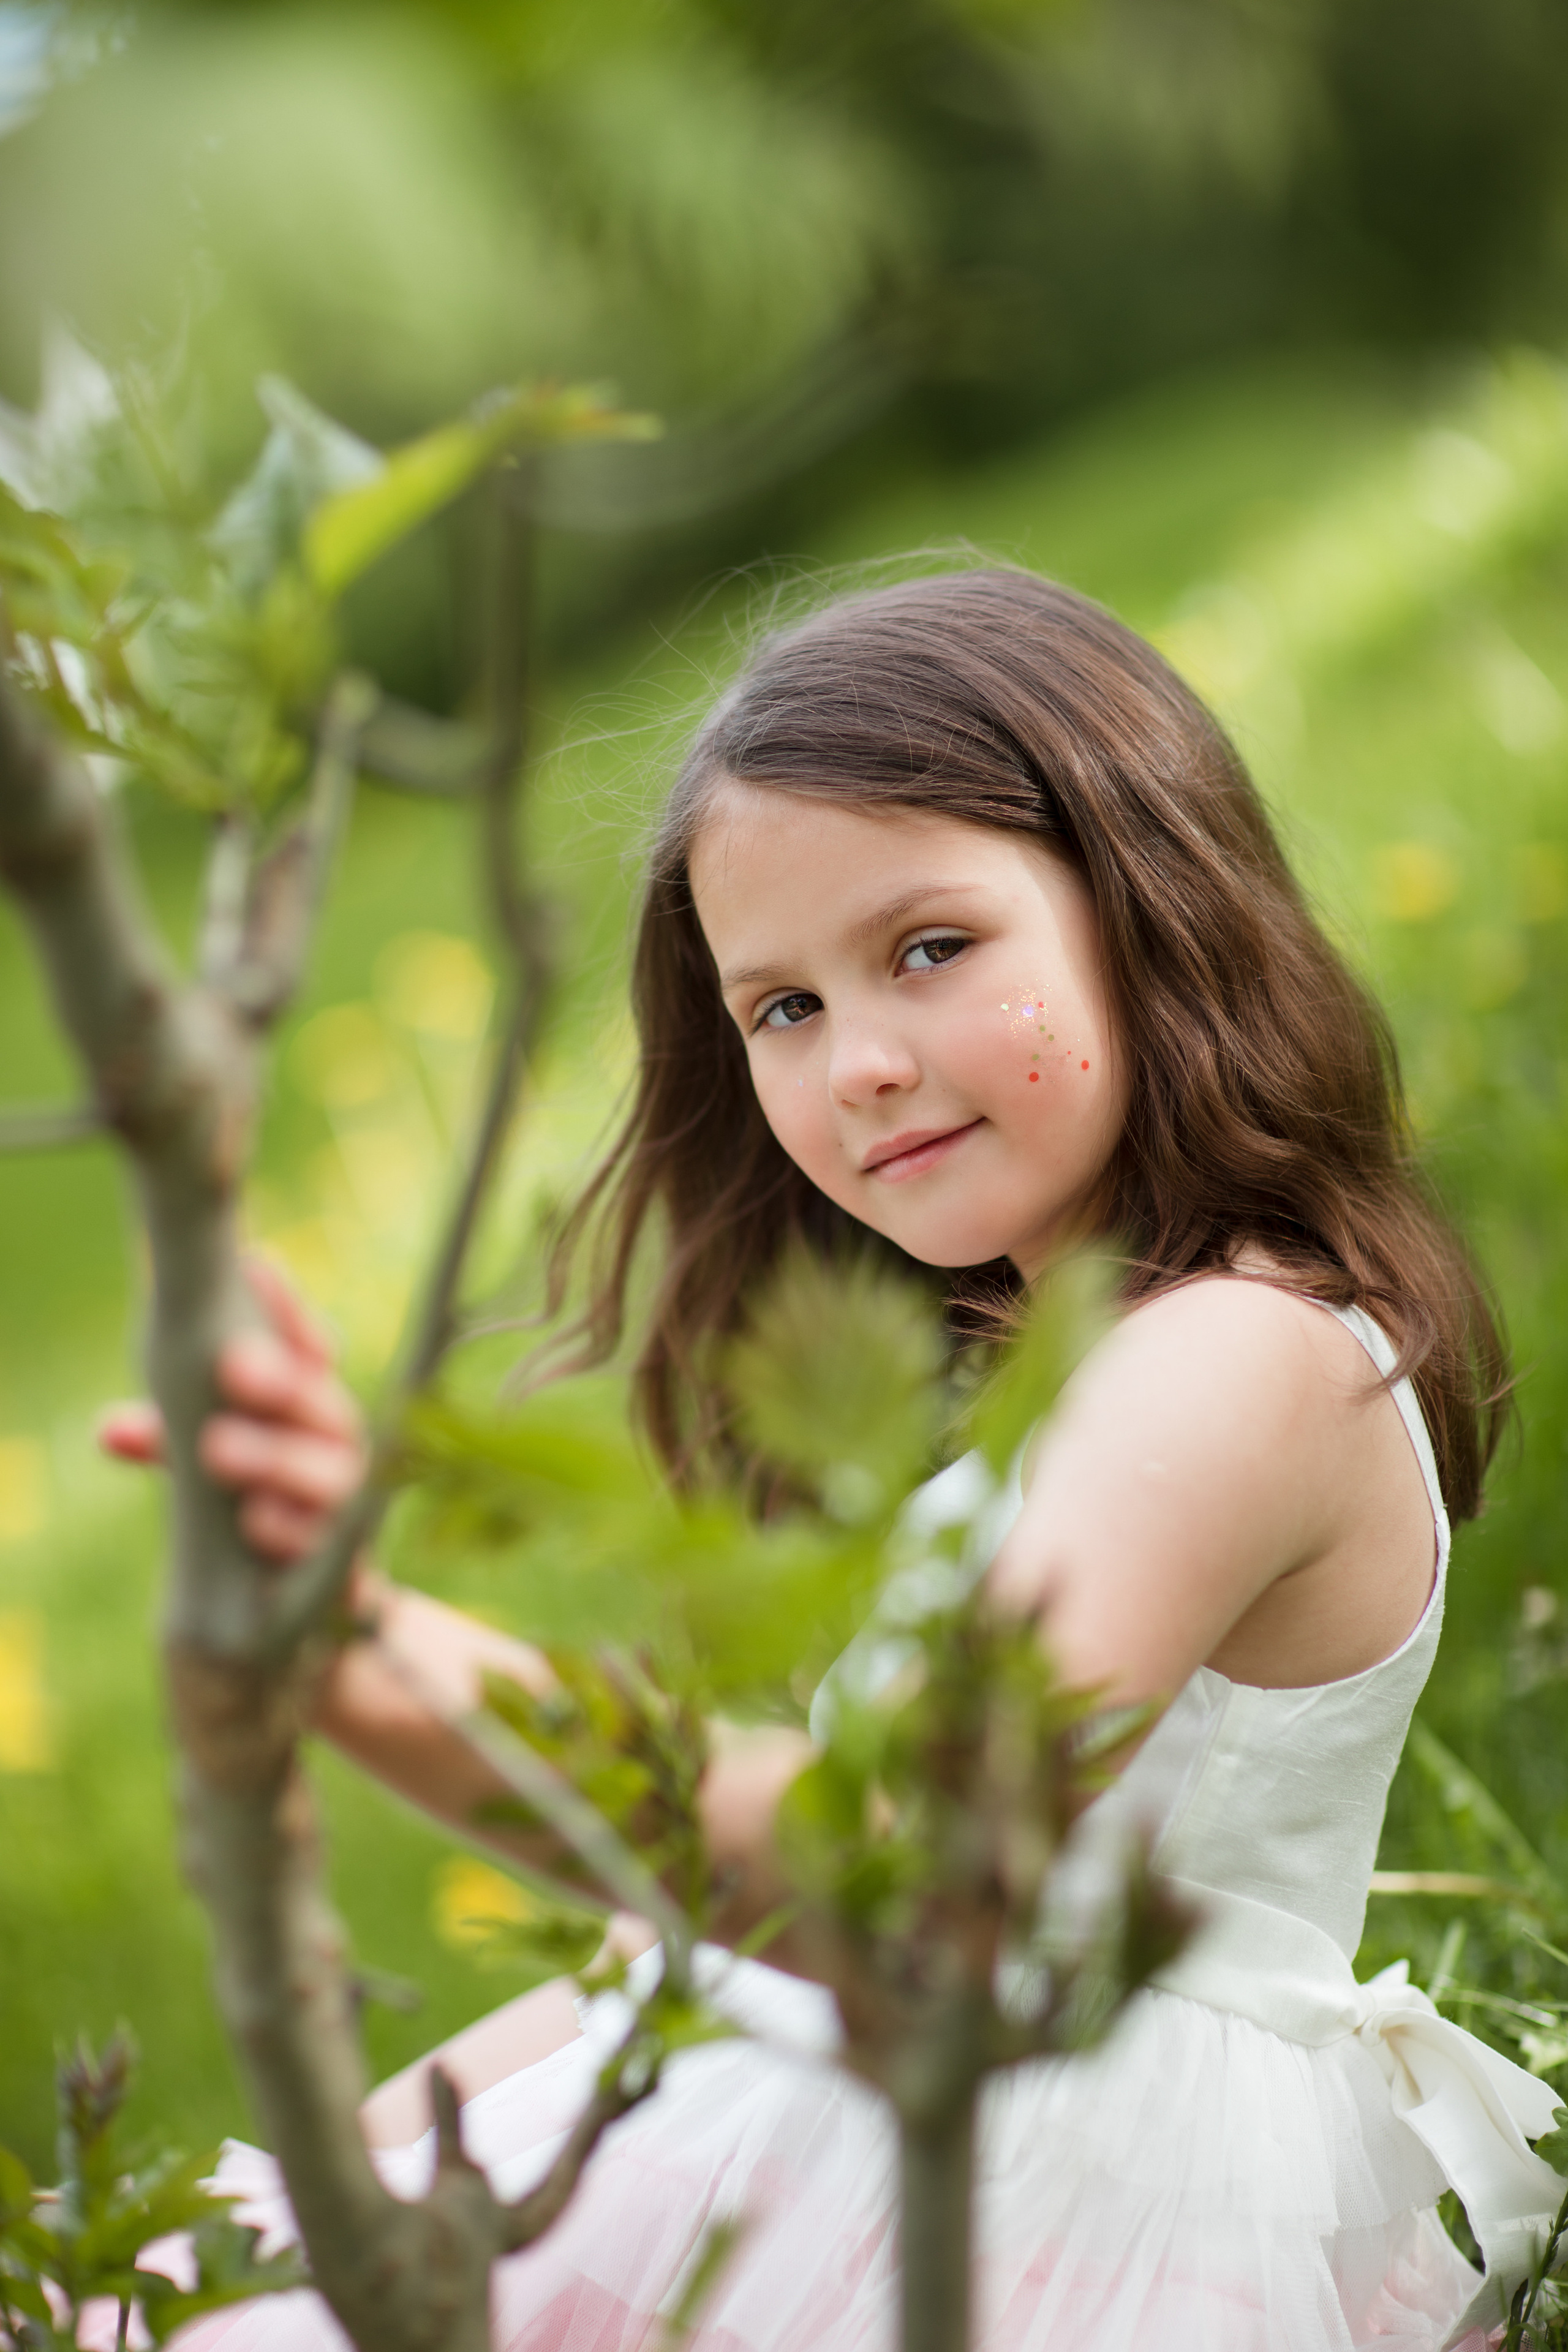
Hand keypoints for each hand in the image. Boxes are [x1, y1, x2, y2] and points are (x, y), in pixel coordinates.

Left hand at [98, 1258, 365, 1561]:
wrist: (291, 1603)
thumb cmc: (246, 1505)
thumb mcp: (204, 1462)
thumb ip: (171, 1440)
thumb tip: (111, 1431)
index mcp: (309, 1408)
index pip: (312, 1347)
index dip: (289, 1311)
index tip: (255, 1271)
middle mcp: (335, 1446)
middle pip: (323, 1404)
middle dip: (280, 1382)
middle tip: (233, 1363)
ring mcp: (345, 1502)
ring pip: (329, 1472)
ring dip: (276, 1458)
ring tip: (217, 1448)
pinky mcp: (346, 1560)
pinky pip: (328, 1543)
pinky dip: (288, 1529)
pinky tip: (253, 1521)